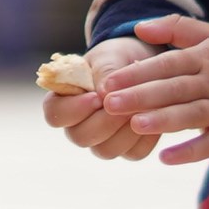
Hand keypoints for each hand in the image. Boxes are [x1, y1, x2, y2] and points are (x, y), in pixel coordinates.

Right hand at [44, 36, 162, 159]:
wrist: (142, 64)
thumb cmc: (117, 57)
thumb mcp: (110, 55)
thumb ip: (104, 72)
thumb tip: (103, 94)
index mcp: (64, 101)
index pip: (54, 115)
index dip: (73, 110)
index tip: (95, 97)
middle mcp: (78, 125)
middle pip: (80, 138)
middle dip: (103, 122)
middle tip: (123, 105)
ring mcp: (102, 140)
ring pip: (105, 150)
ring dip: (124, 131)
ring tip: (140, 109)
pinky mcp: (127, 148)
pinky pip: (134, 152)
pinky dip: (145, 137)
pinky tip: (153, 117)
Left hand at [96, 15, 208, 164]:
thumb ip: (177, 28)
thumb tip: (139, 27)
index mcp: (205, 59)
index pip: (167, 65)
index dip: (138, 73)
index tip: (109, 82)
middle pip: (175, 89)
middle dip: (141, 97)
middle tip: (110, 104)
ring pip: (193, 115)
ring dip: (164, 120)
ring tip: (136, 125)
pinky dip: (192, 151)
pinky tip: (167, 158)